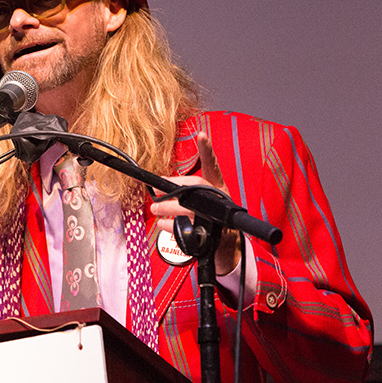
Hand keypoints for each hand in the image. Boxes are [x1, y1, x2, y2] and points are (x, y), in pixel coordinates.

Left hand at [150, 132, 241, 274]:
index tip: (202, 135)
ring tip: (155, 208)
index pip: (212, 166)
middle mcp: (220, 199)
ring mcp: (217, 217)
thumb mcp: (202, 202)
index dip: (207, 150)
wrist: (225, 247)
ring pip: (189, 208)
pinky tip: (163, 224)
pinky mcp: (212, 235)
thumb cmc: (211, 220)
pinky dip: (169, 226)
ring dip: (167, 208)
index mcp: (218, 188)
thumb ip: (183, 193)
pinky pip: (184, 228)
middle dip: (174, 188)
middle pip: (197, 186)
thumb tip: (157, 186)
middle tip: (156, 190)